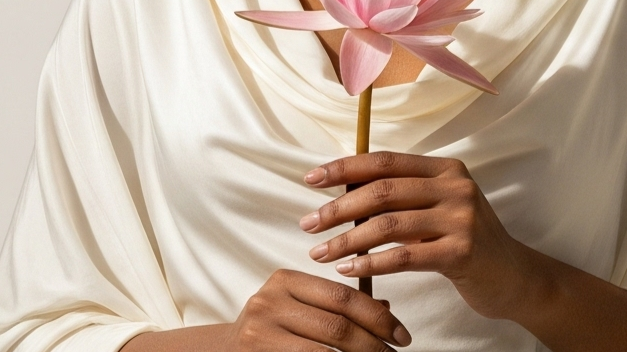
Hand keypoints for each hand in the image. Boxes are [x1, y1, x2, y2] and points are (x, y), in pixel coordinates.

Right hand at [224, 268, 411, 351]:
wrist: (224, 351)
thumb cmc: (272, 329)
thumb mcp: (299, 308)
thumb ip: (336, 306)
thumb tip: (385, 309)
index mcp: (285, 281)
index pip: (343, 297)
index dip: (378, 318)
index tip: (402, 336)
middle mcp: (268, 302)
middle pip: (337, 326)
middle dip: (374, 345)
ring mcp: (260, 333)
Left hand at [298, 151, 546, 319]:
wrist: (514, 277)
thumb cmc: (465, 243)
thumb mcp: (438, 210)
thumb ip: (402, 198)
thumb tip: (342, 194)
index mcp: (445, 169)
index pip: (385, 161)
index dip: (344, 168)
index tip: (311, 179)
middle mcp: (455, 187)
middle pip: (382, 191)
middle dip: (338, 208)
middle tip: (308, 224)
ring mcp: (461, 218)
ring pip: (388, 224)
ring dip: (347, 240)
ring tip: (321, 253)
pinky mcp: (462, 252)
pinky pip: (404, 256)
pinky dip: (371, 263)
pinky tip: (349, 270)